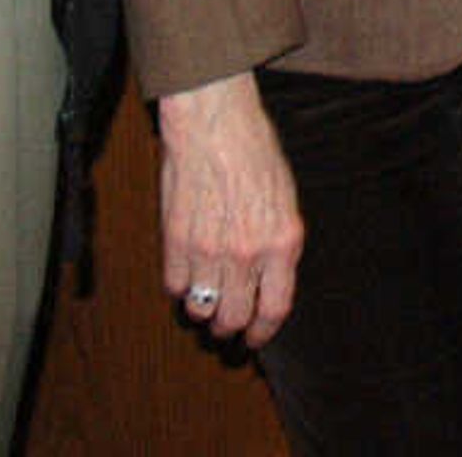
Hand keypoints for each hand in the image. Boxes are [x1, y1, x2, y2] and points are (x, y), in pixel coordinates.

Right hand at [156, 73, 303, 346]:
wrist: (215, 125)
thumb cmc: (255, 153)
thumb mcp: (286, 200)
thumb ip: (279, 245)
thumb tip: (269, 281)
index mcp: (282, 242)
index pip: (275, 309)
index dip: (263, 331)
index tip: (256, 337)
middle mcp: (247, 253)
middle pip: (235, 317)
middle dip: (231, 327)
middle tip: (227, 323)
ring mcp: (209, 249)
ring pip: (202, 308)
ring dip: (203, 311)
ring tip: (205, 301)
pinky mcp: (176, 240)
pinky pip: (174, 286)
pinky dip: (179, 287)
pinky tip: (186, 274)